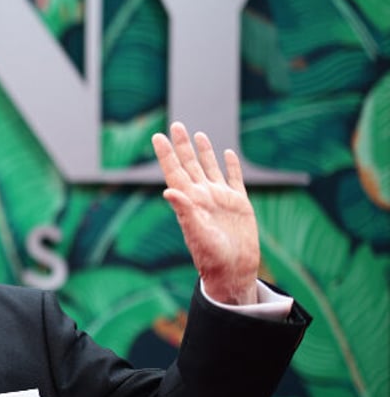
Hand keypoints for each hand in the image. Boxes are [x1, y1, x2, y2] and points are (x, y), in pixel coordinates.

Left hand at [151, 122, 259, 304]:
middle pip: (190, 165)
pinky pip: (234, 179)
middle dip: (182, 145)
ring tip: (197, 134)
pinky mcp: (239, 204)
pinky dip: (231, 166)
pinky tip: (227, 154)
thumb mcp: (196, 234)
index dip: (166, 154)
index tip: (157, 136)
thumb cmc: (212, 257)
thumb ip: (184, 211)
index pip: (174, 172)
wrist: (234, 271)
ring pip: (210, 168)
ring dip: (203, 152)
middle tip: (176, 125)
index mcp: (189, 202)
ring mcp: (220, 199)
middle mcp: (202, 196)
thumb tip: (168, 191)